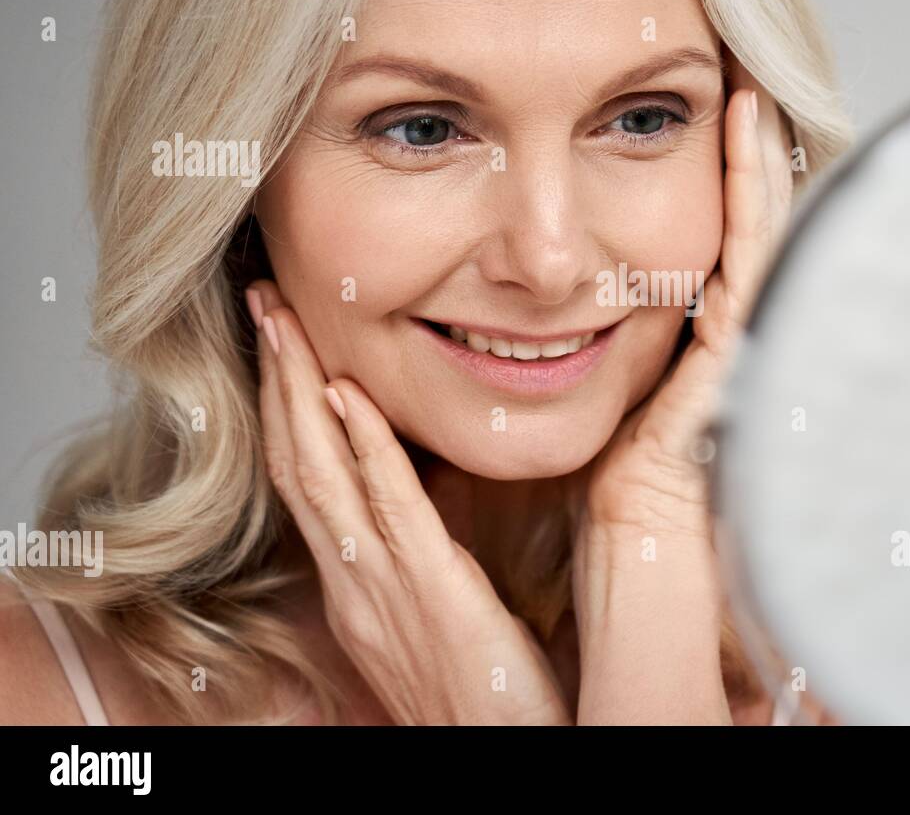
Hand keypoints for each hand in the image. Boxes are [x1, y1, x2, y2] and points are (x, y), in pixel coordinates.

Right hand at [247, 280, 569, 724]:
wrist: (496, 755)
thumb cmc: (476, 696)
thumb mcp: (432, 616)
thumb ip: (416, 560)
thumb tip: (418, 501)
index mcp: (357, 584)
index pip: (304, 479)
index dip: (284, 406)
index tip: (280, 342)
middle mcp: (355, 581)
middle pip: (297, 462)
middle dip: (278, 378)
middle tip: (263, 303)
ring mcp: (385, 588)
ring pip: (324, 475)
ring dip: (302, 392)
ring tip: (285, 323)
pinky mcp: (434, 594)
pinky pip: (391, 510)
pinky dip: (366, 449)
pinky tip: (350, 396)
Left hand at [585, 65, 793, 531]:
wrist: (635, 558)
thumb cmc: (597, 500)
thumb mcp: (564, 410)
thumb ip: (546, 364)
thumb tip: (485, 320)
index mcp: (674, 345)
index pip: (685, 251)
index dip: (689, 186)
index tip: (670, 123)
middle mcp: (713, 332)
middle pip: (726, 228)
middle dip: (728, 159)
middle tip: (725, 84)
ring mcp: (734, 336)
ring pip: (753, 227)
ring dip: (750, 156)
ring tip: (744, 86)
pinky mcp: (741, 344)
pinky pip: (753, 250)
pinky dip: (755, 185)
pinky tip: (750, 124)